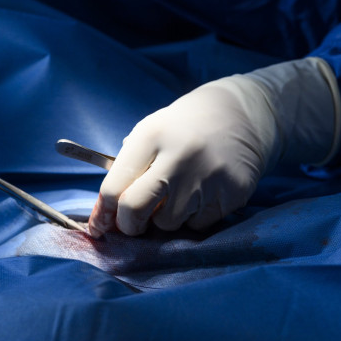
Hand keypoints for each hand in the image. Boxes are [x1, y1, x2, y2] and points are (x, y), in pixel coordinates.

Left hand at [88, 57, 340, 236]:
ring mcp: (208, 177)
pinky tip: (203, 193)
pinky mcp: (232, 193)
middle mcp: (179, 157)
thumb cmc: (185, 127)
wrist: (242, 114)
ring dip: (166, 218)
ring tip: (179, 194)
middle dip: (128, 226)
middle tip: (133, 224)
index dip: (102, 213)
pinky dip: (194, 216)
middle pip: (135, 210)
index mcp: (152, 136)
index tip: (98, 226)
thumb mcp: (151, 131)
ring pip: (168, 223)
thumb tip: (108, 214)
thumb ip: (128, 168)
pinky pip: (198, 224)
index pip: (114, 188)